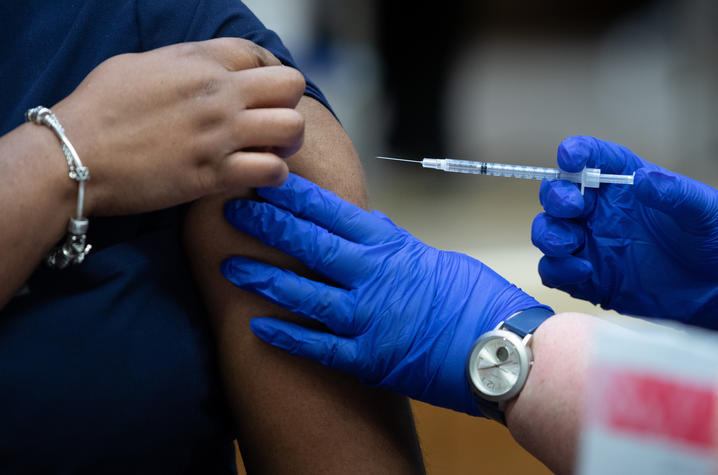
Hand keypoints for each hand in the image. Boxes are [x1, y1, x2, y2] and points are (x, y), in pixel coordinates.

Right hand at [52, 37, 305, 215]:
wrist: (72, 156)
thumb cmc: (98, 108)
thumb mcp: (140, 64)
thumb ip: (184, 61)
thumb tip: (208, 65)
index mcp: (199, 63)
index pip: (260, 55)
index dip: (264, 74)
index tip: (256, 93)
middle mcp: (217, 95)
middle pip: (290, 86)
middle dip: (286, 104)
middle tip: (270, 122)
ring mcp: (219, 135)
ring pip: (292, 129)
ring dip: (286, 141)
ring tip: (268, 150)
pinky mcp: (214, 175)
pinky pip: (273, 171)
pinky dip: (272, 174)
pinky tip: (254, 175)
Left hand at [221, 174, 546, 414]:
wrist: (507, 350)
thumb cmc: (478, 300)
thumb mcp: (434, 258)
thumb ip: (393, 247)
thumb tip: (364, 232)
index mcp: (393, 246)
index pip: (332, 211)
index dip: (294, 194)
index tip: (265, 177)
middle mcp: (374, 277)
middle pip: (309, 244)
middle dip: (267, 225)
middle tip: (231, 209)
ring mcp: (369, 319)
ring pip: (304, 293)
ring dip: (264, 279)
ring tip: (230, 267)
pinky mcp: (370, 359)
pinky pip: (319, 346)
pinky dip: (287, 337)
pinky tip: (257, 328)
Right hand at [532, 136, 717, 325]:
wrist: (714, 289)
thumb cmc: (713, 242)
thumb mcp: (704, 212)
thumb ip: (675, 194)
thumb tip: (642, 180)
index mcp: (623, 183)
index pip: (592, 157)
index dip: (576, 152)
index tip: (571, 157)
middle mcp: (599, 211)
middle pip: (557, 193)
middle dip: (556, 196)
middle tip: (574, 207)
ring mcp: (589, 244)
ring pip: (547, 231)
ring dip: (548, 234)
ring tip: (570, 243)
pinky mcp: (586, 278)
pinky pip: (554, 270)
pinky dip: (558, 269)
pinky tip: (583, 271)